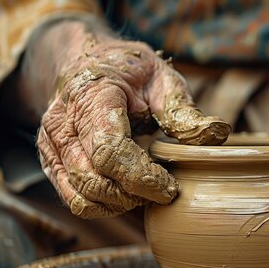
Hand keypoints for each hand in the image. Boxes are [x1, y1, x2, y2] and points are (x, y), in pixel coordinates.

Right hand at [16, 19, 229, 217]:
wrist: (86, 62)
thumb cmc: (129, 71)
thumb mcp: (161, 78)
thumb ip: (184, 110)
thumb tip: (217, 134)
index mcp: (90, 97)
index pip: (109, 151)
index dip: (142, 177)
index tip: (170, 187)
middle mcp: (62, 124)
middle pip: (94, 180)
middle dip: (134, 195)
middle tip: (164, 189)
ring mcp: (51, 145)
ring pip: (82, 197)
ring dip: (119, 204)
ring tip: (147, 189)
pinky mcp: (51, 161)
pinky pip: (74, 199)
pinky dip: (104, 205)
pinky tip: (128, 192)